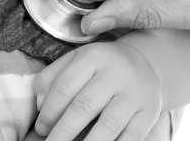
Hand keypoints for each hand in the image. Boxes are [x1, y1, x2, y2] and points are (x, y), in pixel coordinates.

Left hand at [33, 42, 162, 140]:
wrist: (145, 65)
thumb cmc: (99, 68)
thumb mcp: (75, 61)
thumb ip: (51, 78)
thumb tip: (40, 106)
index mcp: (94, 56)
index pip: (65, 86)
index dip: (49, 112)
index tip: (41, 129)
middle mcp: (117, 72)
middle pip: (84, 106)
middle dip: (62, 132)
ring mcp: (135, 94)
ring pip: (108, 125)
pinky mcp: (149, 113)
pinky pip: (130, 138)